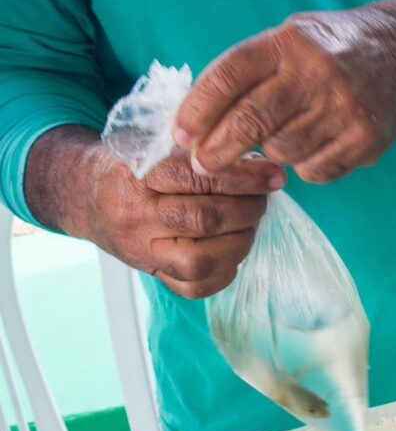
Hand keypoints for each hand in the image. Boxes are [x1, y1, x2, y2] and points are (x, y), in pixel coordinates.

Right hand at [27, 127, 283, 298]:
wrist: (86, 196)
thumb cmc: (132, 164)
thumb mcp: (153, 143)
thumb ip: (196, 148)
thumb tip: (257, 158)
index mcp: (135, 177)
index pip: (197, 177)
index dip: (244, 177)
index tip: (273, 174)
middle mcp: (135, 219)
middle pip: (205, 220)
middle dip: (248, 208)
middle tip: (264, 196)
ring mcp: (141, 253)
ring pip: (201, 261)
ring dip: (241, 240)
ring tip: (250, 222)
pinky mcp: (151, 275)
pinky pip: (195, 287)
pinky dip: (225, 270)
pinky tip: (233, 247)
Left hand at [174, 0, 395, 183]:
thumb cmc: (332, 49)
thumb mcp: (290, 37)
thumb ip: (248, 71)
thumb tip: (193, 122)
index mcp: (291, 42)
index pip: (229, 77)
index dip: (197, 111)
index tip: (180, 136)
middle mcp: (318, 73)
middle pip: (251, 122)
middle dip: (217, 151)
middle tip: (202, 165)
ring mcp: (346, 108)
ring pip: (281, 152)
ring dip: (270, 154)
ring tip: (280, 138)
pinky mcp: (367, 140)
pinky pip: (314, 171)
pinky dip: (305, 166)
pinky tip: (315, 144)